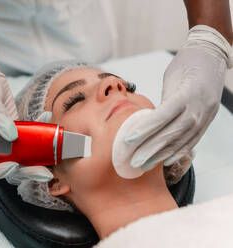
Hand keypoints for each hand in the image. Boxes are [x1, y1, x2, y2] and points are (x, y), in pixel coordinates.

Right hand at [0, 111, 53, 181]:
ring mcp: (7, 142)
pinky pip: (31, 139)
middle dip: (27, 172)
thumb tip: (11, 135)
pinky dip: (41, 134)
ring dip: (37, 160)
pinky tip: (48, 122)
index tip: (13, 165)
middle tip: (44, 172)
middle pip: (9, 168)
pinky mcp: (18, 133)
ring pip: (22, 158)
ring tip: (53, 157)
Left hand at [125, 25, 232, 170]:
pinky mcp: (208, 120)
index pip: (162, 116)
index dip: (144, 130)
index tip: (127, 141)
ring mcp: (206, 116)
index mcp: (187, 94)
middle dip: (150, 150)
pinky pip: (193, 140)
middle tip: (133, 161)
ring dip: (161, 155)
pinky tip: (165, 160)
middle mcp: (198, 108)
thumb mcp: (170, 78)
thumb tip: (146, 123)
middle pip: (172, 134)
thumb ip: (162, 102)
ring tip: (144, 165)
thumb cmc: (185, 64)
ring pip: (182, 141)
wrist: (212, 55)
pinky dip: (178, 152)